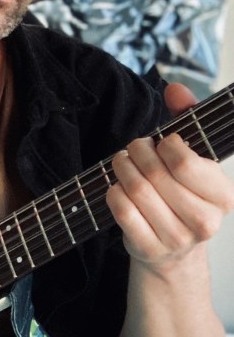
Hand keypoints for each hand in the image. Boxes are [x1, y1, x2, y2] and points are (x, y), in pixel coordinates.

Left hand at [107, 83, 233, 272]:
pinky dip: (113, 192)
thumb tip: (175, 88)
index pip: (185, 163)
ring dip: (122, 169)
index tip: (162, 143)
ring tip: (123, 162)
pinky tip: (118, 187)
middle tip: (134, 148)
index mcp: (223, 196)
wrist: (172, 248)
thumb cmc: (182, 192)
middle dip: (137, 153)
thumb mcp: (193, 156)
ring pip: (136, 190)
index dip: (165, 146)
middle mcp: (205, 221)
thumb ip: (188, 118)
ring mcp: (176, 238)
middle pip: (155, 175)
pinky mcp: (148, 247)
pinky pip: (121, 209)